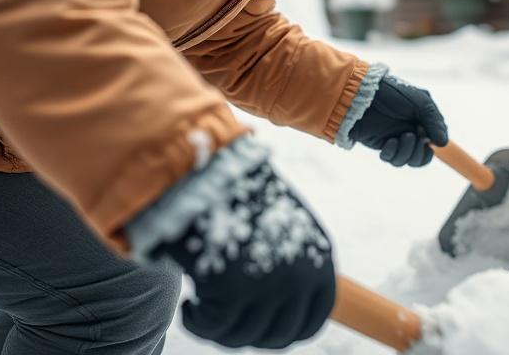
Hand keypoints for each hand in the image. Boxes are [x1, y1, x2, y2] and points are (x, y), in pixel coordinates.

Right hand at [153, 160, 335, 349]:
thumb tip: (288, 314)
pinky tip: (188, 304)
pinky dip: (196, 320)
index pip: (315, 317)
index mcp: (319, 257)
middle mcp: (302, 276)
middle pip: (279, 334)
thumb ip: (294, 265)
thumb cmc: (242, 195)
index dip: (289, 331)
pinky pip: (212, 327)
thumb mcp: (284, 224)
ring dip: (218, 328)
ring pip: (242, 336)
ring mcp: (270, 287)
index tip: (264, 332)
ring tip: (200, 304)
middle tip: (226, 320)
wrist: (211, 172)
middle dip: (250, 334)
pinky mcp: (234, 292)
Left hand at [349, 73, 448, 166]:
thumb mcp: (420, 101)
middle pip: (423, 156)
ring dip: (407, 152)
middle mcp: (410, 131)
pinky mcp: (381, 145)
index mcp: (422, 120)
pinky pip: (392, 159)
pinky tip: (390, 141)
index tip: (424, 130)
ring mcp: (396, 139)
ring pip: (408, 160)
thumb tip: (443, 144)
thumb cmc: (392, 92)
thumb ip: (434, 121)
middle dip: (420, 151)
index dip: (433, 141)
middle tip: (413, 135)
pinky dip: (393, 153)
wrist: (362, 94)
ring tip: (401, 137)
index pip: (435, 140)